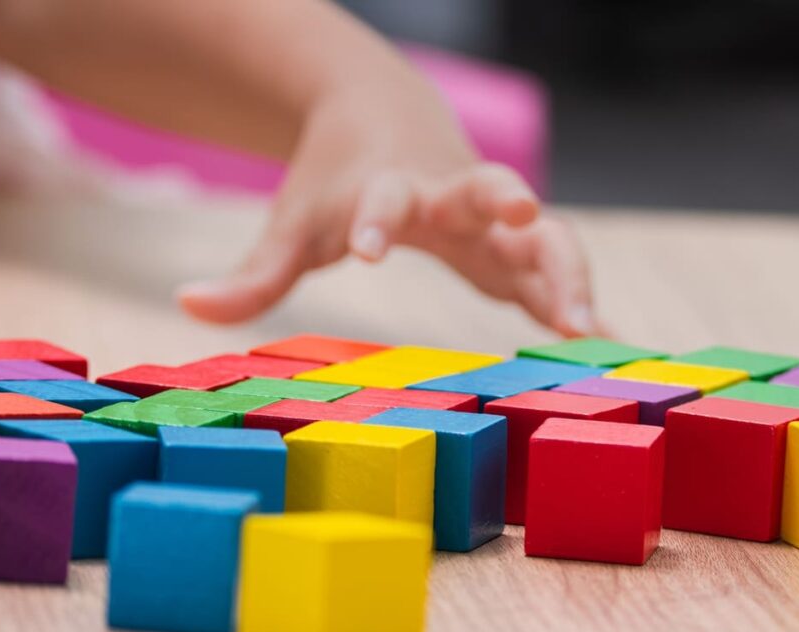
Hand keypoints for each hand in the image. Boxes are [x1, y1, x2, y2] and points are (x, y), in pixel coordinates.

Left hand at [177, 81, 602, 336]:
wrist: (387, 119)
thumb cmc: (337, 180)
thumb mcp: (294, 223)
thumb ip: (254, 273)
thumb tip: (188, 307)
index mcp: (390, 187)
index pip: (384, 198)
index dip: (376, 220)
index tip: (366, 251)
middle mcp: (450, 194)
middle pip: (489, 190)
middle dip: (509, 207)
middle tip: (521, 224)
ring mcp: (491, 217)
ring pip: (544, 233)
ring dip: (566, 272)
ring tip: (587, 330)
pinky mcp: (513, 242)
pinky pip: (555, 269)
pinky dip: (580, 300)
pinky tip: (610, 345)